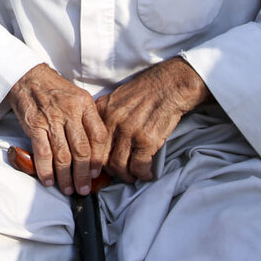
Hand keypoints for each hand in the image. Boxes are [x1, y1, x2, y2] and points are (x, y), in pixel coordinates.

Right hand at [5, 64, 109, 195]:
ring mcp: (51, 119)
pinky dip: (46, 170)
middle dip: (83, 175)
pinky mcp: (34, 125)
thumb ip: (88, 119)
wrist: (28, 76)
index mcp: (84, 104)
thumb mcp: (78, 96)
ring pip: (63, 155)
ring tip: (68, 189)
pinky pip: (43, 152)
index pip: (98, 136)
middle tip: (84, 189)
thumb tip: (96, 149)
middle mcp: (70, 112)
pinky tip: (48, 180)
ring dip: (66, 177)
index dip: (99, 159)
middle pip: (82, 150)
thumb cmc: (54, 89)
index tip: (96, 173)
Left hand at [94, 57, 209, 182]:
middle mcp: (112, 121)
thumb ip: (107, 115)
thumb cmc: (146, 91)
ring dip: (126, 176)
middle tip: (118, 174)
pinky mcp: (146, 139)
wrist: (170, 84)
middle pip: (101, 156)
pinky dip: (143, 174)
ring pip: (119, 165)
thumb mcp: (117, 98)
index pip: (90, 141)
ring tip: (133, 176)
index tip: (99, 166)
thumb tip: (101, 139)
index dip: (94, 158)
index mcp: (102, 109)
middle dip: (109, 170)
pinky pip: (139, 165)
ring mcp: (128, 131)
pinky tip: (147, 174)